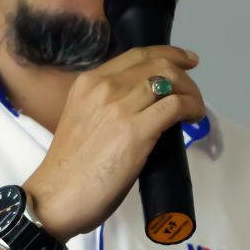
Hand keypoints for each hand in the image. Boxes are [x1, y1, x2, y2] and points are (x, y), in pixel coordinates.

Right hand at [24, 45, 205, 240]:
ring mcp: (119, 107)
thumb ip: (105, 105)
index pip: (136, 55)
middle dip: (184, 76)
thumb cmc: (69, 168)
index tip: (186, 60)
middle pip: (158, 64)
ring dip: (191, 93)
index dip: (168, 53)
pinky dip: (192, 108)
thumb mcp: (83, 119)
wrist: (54, 196)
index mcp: (88, 82)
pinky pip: (175, 106)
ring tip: (194, 110)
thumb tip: (141, 105)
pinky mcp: (135, 131)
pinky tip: (193, 119)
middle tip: (193, 95)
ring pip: (170, 80)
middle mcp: (103, 87)